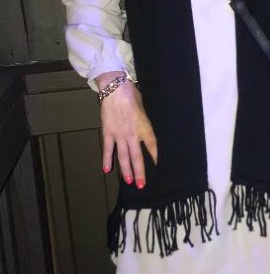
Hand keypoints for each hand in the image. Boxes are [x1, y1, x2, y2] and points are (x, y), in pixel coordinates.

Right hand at [96, 73, 157, 187]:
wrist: (115, 88)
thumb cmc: (131, 95)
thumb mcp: (144, 108)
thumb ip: (144, 122)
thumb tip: (145, 131)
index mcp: (145, 128)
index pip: (153, 147)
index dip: (156, 158)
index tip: (159, 168)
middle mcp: (133, 135)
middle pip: (137, 157)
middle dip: (140, 172)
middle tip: (142, 185)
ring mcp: (119, 135)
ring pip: (123, 157)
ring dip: (126, 170)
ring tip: (129, 181)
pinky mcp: (108, 132)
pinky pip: (107, 149)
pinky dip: (106, 159)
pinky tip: (106, 170)